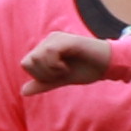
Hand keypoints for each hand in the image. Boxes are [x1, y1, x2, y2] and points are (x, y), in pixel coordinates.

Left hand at [13, 28, 130, 92]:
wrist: (107, 65)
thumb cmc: (86, 70)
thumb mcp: (61, 79)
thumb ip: (43, 84)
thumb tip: (22, 92)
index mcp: (45, 48)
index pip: (26, 64)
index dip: (39, 76)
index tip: (56, 76)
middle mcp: (48, 40)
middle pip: (28, 62)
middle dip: (44, 74)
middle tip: (61, 73)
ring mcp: (57, 38)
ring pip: (36, 58)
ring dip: (50, 70)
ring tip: (65, 69)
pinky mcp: (67, 40)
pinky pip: (49, 53)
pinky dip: (56, 65)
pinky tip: (67, 66)